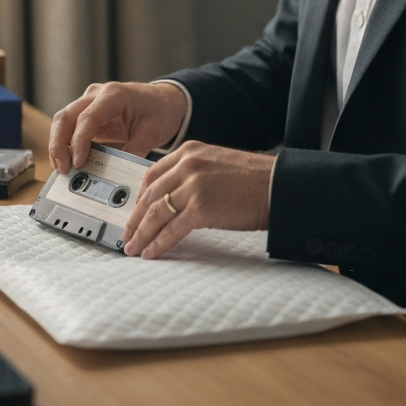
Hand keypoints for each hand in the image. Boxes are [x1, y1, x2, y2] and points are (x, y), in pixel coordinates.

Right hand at [48, 81, 186, 171]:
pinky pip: (69, 127)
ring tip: (63, 170)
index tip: (77, 163)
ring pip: (62, 121)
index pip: (88, 117)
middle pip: (65, 117)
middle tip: (63, 170)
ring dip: (58, 146)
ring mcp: (89, 102)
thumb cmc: (160, 112)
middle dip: (58, 145)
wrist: (165, 100)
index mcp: (114, 95)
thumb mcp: (150, 134)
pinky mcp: (87, 112)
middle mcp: (97, 94)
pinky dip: (65, 144)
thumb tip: (113, 178)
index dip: (79, 141)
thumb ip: (131, 154)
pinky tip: (68, 162)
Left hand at [121, 141, 274, 259]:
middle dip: (135, 218)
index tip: (134, 212)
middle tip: (126, 235)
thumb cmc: (254, 179)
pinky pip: (171, 229)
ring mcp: (193, 186)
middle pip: (150, 195)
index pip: (152, 174)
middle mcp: (187, 165)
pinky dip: (158, 243)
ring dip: (141, 234)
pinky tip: (151, 252)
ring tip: (132, 248)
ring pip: (156, 213)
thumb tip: (174, 199)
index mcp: (189, 152)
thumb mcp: (217, 165)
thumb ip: (194, 174)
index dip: (139, 197)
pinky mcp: (201, 208)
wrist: (278, 185)